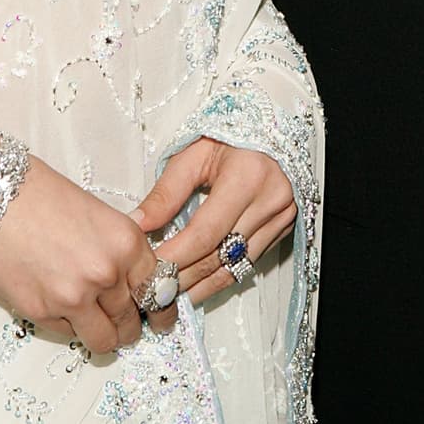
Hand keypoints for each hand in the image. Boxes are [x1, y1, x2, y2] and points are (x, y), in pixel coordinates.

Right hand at [0, 152, 157, 354]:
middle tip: (122, 320)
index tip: (156, 314)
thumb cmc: (38, 194)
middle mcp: (106, 273)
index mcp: (126, 242)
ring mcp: (75, 298)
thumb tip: (133, 277)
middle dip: (128, 323)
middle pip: (131, 319)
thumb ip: (118, 247)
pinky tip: (60, 304)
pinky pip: (69, 334)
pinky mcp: (43, 314)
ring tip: (95, 323)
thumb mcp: (97, 213)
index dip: (157, 305)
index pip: (158, 289)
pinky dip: (69, 326)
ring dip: (104, 334)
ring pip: (105, 339)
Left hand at [134, 137, 295, 307]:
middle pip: (219, 256)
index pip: (205, 233)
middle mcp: (270, 200)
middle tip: (154, 290)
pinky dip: (220, 276)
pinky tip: (198, 284)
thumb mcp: (194, 153)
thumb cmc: (229, 136)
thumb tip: (138, 225)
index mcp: (247, 176)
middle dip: (183, 277)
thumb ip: (166, 192)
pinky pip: (248, 263)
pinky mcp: (285, 228)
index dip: (175, 257)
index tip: (149, 271)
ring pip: (235, 267)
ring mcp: (282, 217)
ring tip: (171, 294)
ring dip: (200, 285)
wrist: (271, 128)